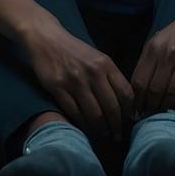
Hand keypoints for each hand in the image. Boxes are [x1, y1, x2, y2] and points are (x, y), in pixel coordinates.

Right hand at [23, 19, 133, 140]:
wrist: (46, 39)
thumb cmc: (74, 50)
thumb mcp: (97, 57)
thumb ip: (110, 77)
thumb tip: (124, 104)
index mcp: (106, 64)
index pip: (125, 93)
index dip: (129, 112)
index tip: (129, 122)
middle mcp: (93, 73)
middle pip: (111, 107)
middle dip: (116, 126)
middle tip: (117, 136)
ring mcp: (74, 81)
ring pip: (94, 113)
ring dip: (100, 129)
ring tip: (103, 135)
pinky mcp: (57, 88)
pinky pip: (74, 112)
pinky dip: (81, 124)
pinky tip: (85, 128)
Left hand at [130, 0, 174, 115]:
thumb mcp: (158, 39)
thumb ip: (149, 59)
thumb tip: (139, 86)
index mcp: (152, 49)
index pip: (139, 80)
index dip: (136, 98)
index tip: (135, 110)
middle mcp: (167, 55)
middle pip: (155, 89)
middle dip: (150, 106)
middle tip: (149, 117)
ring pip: (173, 91)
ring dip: (167, 106)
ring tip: (164, 114)